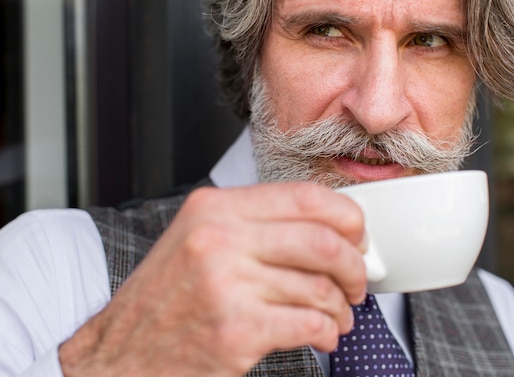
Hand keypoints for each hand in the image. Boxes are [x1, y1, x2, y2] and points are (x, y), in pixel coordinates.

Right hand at [59, 182, 366, 376]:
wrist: (118, 355)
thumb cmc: (165, 299)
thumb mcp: (199, 239)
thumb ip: (256, 227)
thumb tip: (326, 231)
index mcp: (215, 209)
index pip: (305, 196)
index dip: (346, 217)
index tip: (357, 235)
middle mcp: (220, 240)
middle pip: (322, 241)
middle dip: (354, 266)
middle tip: (357, 281)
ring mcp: (227, 285)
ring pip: (319, 288)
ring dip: (342, 307)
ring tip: (338, 315)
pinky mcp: (236, 331)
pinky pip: (309, 324)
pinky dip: (327, 332)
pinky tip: (323, 334)